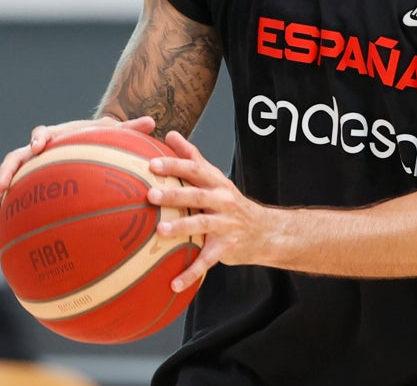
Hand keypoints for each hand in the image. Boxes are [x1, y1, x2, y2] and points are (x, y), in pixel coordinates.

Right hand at [0, 115, 156, 220]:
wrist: (83, 147)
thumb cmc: (99, 142)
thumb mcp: (112, 135)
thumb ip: (129, 129)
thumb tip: (152, 122)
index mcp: (55, 136)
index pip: (42, 134)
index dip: (38, 139)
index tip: (39, 147)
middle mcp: (37, 151)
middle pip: (15, 157)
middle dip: (7, 171)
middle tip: (2, 185)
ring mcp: (29, 168)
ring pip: (8, 178)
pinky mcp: (27, 185)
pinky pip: (13, 197)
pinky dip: (4, 209)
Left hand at [146, 131, 273, 291]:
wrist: (265, 232)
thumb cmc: (229, 202)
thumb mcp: (214, 178)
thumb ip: (192, 156)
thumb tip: (170, 134)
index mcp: (216, 183)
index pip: (194, 170)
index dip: (174, 165)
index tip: (152, 163)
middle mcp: (222, 201)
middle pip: (197, 196)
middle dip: (174, 195)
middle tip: (151, 195)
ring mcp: (226, 225)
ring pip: (202, 226)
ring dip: (181, 229)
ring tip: (160, 232)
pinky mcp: (226, 248)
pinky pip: (207, 262)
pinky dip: (191, 274)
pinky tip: (173, 283)